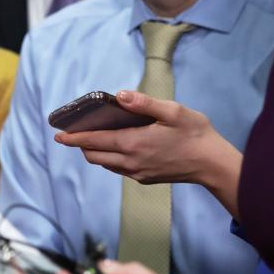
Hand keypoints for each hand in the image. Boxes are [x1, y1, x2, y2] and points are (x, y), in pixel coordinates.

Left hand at [53, 91, 241, 214]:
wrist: (213, 164)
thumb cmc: (195, 134)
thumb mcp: (173, 112)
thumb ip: (144, 104)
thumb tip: (121, 95)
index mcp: (133, 144)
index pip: (94, 142)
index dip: (74, 139)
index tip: (59, 136)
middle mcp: (130, 162)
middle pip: (94, 156)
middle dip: (81, 145)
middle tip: (75, 134)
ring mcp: (137, 173)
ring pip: (105, 164)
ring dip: (95, 152)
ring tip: (93, 138)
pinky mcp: (145, 179)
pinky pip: (119, 169)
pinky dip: (110, 158)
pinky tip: (117, 147)